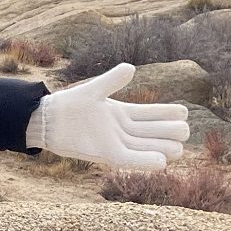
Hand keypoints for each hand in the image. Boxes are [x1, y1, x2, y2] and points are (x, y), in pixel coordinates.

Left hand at [26, 62, 187, 169]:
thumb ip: (112, 80)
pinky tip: (161, 162)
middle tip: (183, 131)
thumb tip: (131, 68)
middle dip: (170, 132)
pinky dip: (144, 161)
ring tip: (179, 149)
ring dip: (162, 148)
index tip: (183, 112)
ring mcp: (116, 142)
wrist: (47, 120)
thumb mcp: (94, 90)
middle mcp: (123, 130)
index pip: (153, 114)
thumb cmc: (68, 104)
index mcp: (123, 113)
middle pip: (155, 132)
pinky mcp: (105, 154)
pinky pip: (130, 159)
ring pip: (147, 147)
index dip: (169, 114)